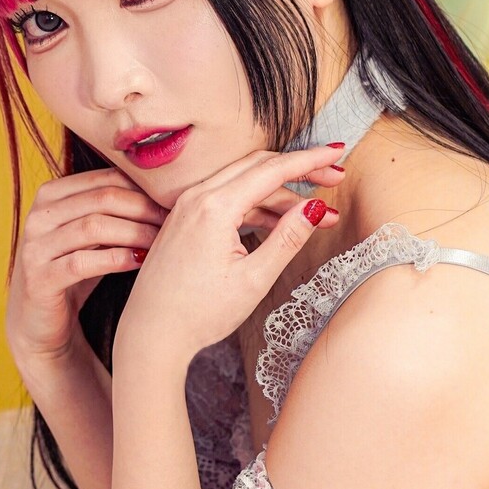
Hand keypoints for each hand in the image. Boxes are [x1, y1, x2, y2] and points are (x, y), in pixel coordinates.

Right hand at [6, 169, 167, 365]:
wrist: (41, 321)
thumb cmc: (76, 269)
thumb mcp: (93, 235)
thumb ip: (115, 211)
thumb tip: (168, 191)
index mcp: (51, 195)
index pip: (105, 178)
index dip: (143, 188)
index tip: (172, 202)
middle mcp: (39, 216)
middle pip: (103, 199)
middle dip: (144, 209)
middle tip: (173, 222)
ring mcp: (34, 247)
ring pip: (94, 227)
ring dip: (135, 233)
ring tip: (161, 243)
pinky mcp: (38, 279)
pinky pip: (82, 263)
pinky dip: (117, 259)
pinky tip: (140, 262)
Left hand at [111, 144, 346, 367]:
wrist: (151, 333)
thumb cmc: (198, 313)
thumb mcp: (253, 278)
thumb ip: (287, 238)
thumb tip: (316, 207)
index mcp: (215, 208)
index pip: (273, 170)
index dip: (310, 161)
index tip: (337, 154)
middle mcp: (197, 197)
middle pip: (258, 167)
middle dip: (299, 170)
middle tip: (333, 178)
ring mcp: (187, 207)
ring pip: (243, 183)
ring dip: (280, 193)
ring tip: (317, 213)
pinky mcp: (184, 219)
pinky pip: (226, 199)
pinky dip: (256, 206)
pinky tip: (280, 222)